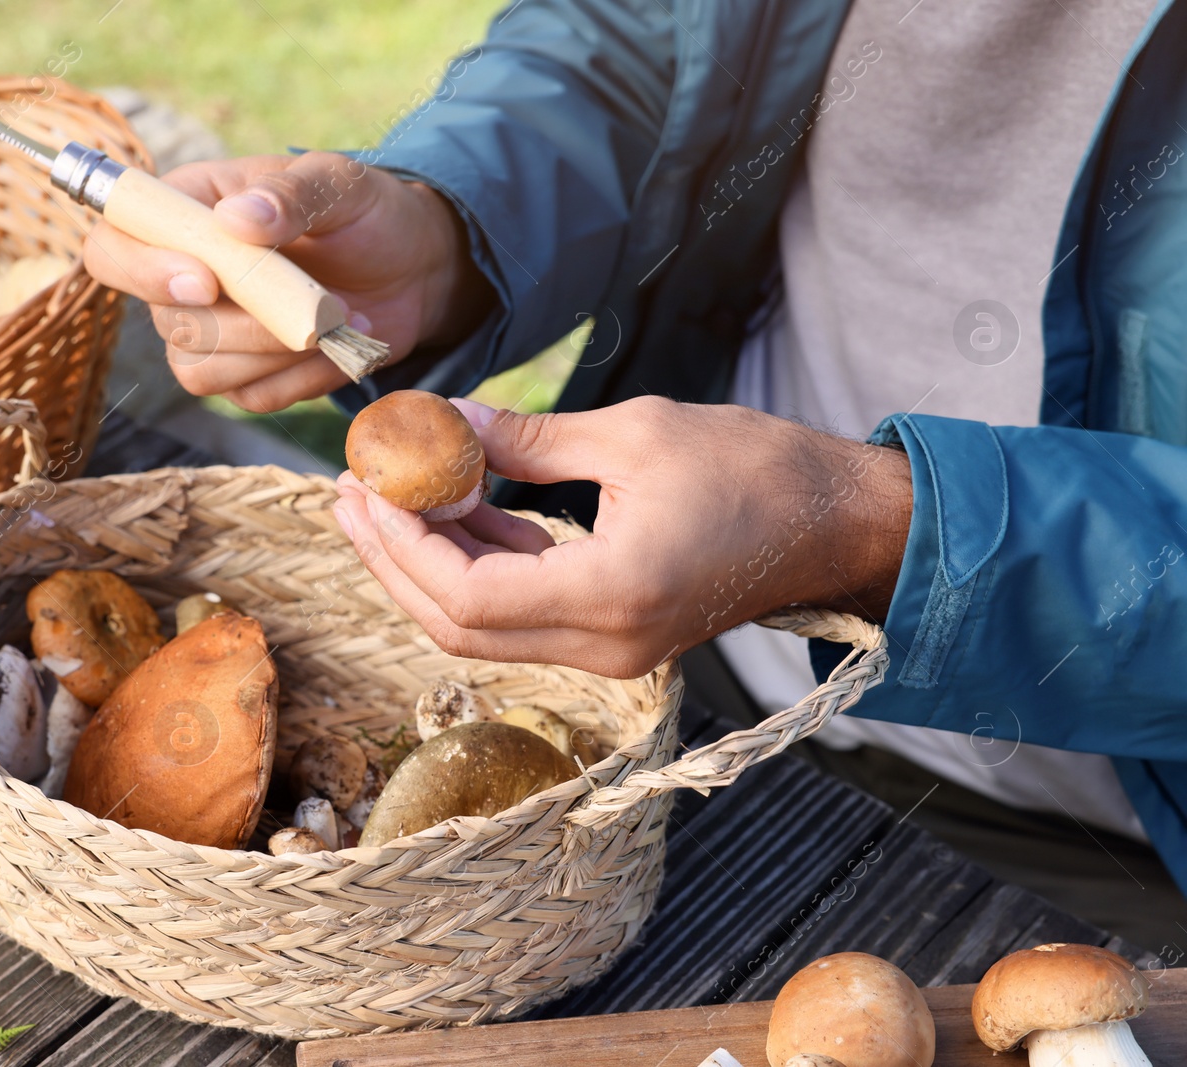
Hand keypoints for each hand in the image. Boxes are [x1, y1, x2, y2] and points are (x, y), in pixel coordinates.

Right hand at [82, 151, 493, 411]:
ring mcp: (210, 334)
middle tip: (321, 302)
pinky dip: (302, 378)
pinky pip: (250, 398)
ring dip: (276, 353)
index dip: (143, 272)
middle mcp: (182, 276)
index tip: (207, 281)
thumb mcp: (340, 184)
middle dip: (246, 323)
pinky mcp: (247, 376)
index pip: (112, 249)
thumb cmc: (365, 212)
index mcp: (185, 213)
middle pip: (169, 324)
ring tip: (338, 319)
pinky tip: (339, 345)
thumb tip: (238, 218)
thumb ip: (292, 193)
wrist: (413, 267)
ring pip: (202, 373)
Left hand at [331, 396, 912, 677]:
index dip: (402, 546)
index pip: (467, 596)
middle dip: (394, 561)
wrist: (835, 522)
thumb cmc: (754, 467)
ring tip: (384, 495)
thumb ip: (528, 438)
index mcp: (612, 595)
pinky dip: (479, 565)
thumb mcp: (633, 433)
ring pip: (484, 627)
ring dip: (428, 564)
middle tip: (351, 494)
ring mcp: (610, 651)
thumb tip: (445, 423)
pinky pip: (522, 614)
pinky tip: (454, 508)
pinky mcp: (614, 636)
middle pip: (459, 626)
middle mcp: (605, 644)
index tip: (365, 487)